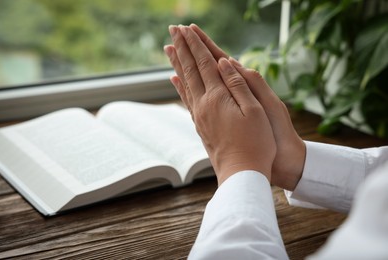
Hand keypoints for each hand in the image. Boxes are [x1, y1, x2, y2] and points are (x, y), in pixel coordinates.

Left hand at [164, 25, 275, 184]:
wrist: (242, 173)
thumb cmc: (256, 143)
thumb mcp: (256, 110)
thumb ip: (238, 84)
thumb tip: (223, 62)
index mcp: (218, 97)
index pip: (204, 63)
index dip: (195, 44)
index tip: (186, 28)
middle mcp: (203, 104)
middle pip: (190, 70)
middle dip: (182, 47)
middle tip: (173, 29)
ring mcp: (199, 116)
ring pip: (184, 83)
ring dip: (177, 63)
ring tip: (169, 48)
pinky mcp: (200, 125)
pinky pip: (186, 100)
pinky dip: (179, 86)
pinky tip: (174, 80)